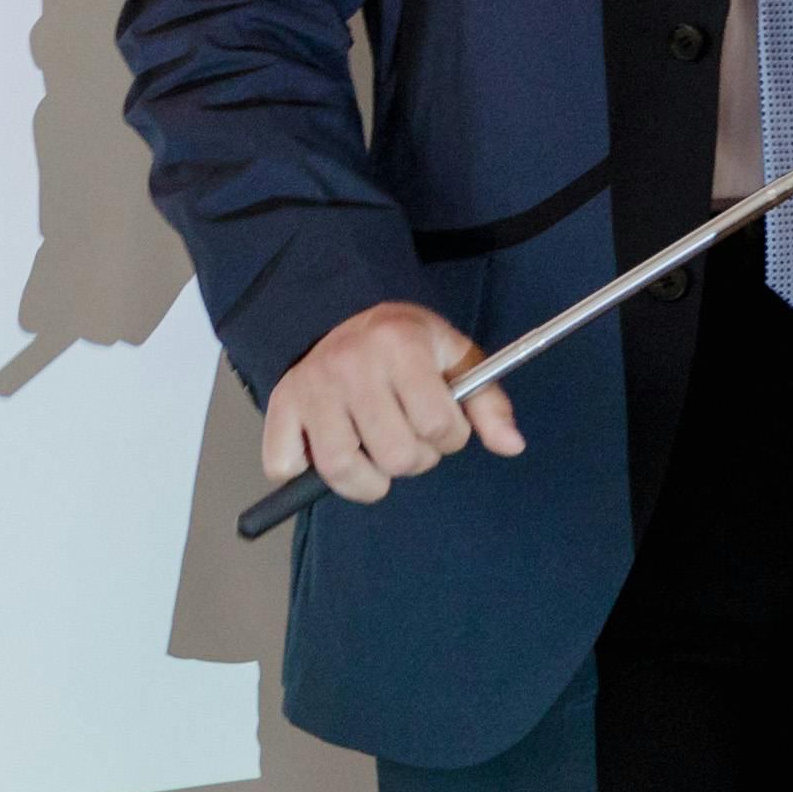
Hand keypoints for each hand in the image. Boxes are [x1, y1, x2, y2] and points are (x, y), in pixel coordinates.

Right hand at [260, 300, 513, 506]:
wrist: (339, 312)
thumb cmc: (406, 344)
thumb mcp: (456, 358)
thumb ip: (488, 402)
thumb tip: (513, 445)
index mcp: (399, 344)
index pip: (437, 425)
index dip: (450, 436)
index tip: (442, 422)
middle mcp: (349, 363)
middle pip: (395, 456)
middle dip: (414, 459)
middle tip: (408, 436)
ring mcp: (310, 386)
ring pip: (343, 470)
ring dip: (368, 479)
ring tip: (375, 455)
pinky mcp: (280, 406)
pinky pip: (286, 466)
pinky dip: (305, 472)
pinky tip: (326, 448)